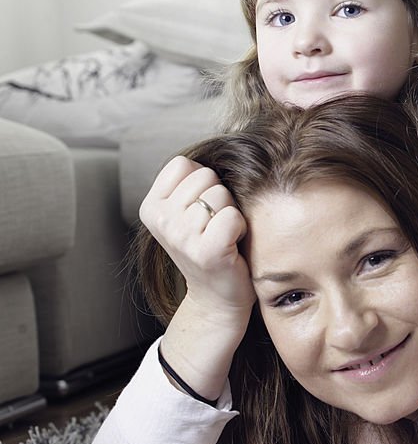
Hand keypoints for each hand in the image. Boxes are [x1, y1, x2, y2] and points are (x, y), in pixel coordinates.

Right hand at [139, 155, 254, 317]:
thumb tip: (222, 147)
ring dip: (231, 213)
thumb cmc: (211, 245)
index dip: (202, 182)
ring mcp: (181, 237)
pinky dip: (240, 227)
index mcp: (151, 207)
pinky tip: (232, 244)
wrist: (217, 297)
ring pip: (221, 194)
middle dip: (219, 197)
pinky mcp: (207, 251)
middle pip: (206, 176)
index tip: (201, 210)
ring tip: (223, 235)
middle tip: (215, 226)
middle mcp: (160, 221)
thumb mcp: (187, 211)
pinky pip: (233, 216)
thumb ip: (191, 182)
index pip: (184, 163)